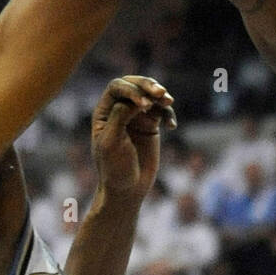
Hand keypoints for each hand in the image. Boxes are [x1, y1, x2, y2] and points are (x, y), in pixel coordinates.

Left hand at [90, 75, 175, 199]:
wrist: (128, 188)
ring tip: (169, 102)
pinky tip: (171, 126)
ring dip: (161, 97)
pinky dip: (168, 114)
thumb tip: (135, 99)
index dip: (131, 90)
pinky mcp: (151, 125)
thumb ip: (120, 116)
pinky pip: (162, 111)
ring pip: (150, 96)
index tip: (144, 104)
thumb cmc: (114, 167)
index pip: (117, 88)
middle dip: (148, 86)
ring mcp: (136, 117)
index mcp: (104, 112)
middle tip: (161, 93)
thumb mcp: (111, 142)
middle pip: (134, 85)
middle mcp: (119, 110)